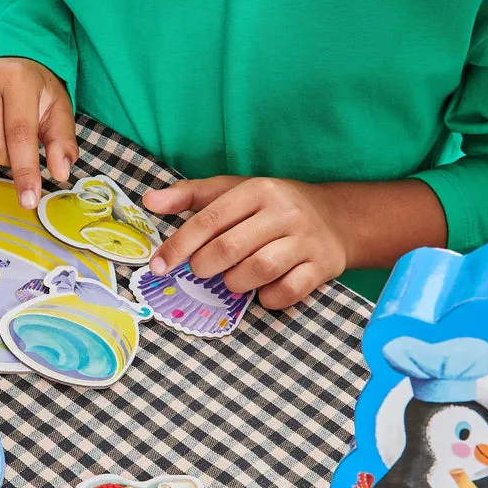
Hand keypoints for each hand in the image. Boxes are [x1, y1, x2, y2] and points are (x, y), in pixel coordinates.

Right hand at [0, 57, 77, 208]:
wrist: (0, 62)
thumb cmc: (31, 90)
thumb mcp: (56, 108)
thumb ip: (61, 141)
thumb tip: (60, 173)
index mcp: (17, 79)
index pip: (20, 135)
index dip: (25, 172)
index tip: (29, 200)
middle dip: (4, 162)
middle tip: (13, 153)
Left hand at [142, 176, 349, 309]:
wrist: (337, 217)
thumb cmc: (272, 207)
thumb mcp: (234, 191)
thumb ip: (191, 196)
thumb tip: (149, 200)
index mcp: (257, 190)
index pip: (208, 221)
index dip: (178, 246)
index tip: (158, 266)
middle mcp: (283, 212)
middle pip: (229, 249)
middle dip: (205, 267)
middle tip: (202, 270)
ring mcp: (305, 240)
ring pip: (258, 271)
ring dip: (235, 283)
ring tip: (232, 279)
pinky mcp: (321, 266)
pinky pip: (287, 292)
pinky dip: (268, 298)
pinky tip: (263, 291)